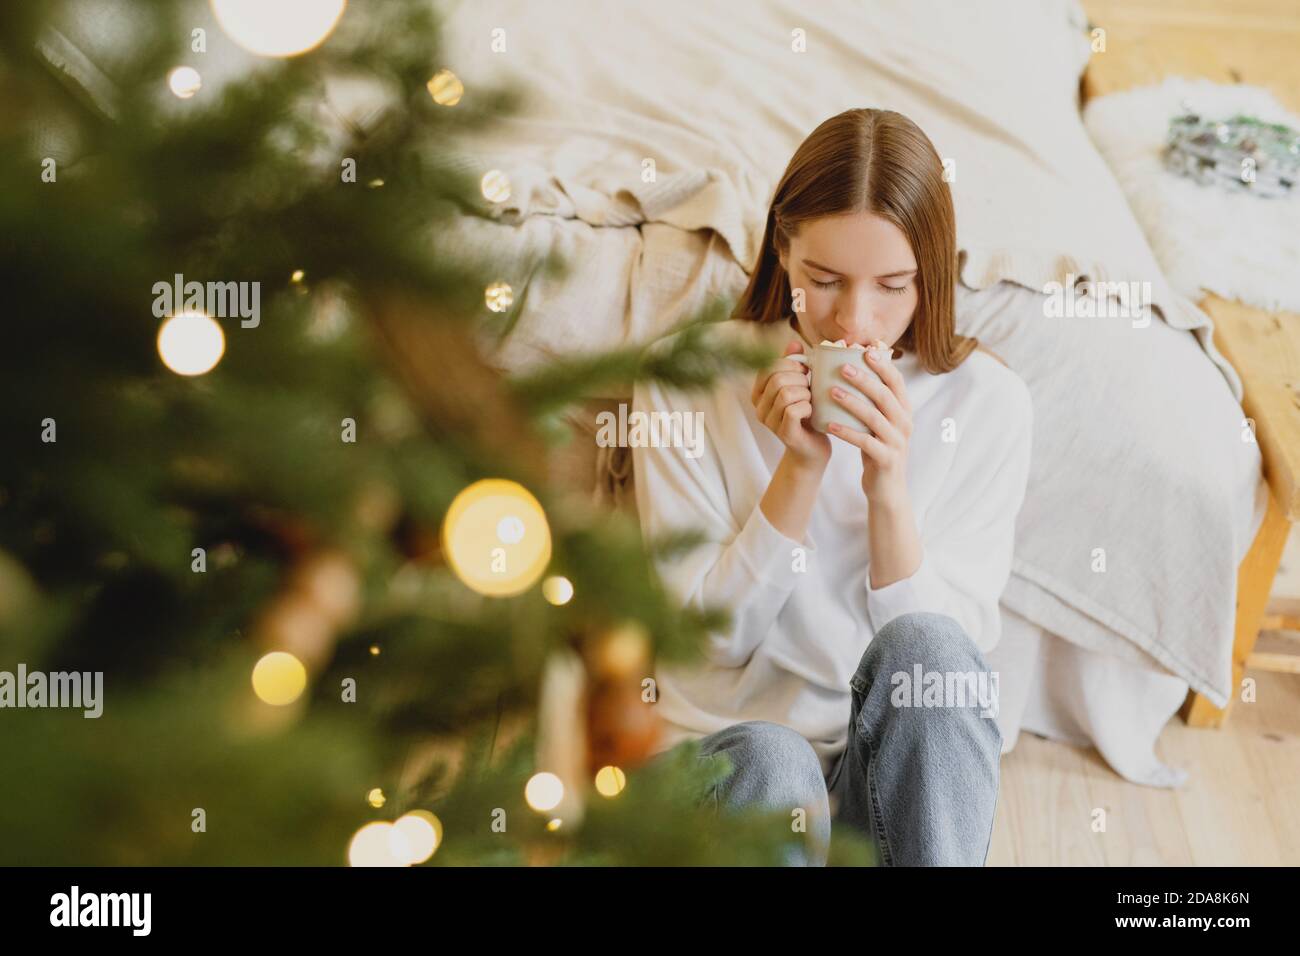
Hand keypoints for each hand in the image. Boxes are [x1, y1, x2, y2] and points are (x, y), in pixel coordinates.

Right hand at [751, 338, 831, 469]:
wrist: (813, 448)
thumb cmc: (808, 413)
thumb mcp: (800, 385)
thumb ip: (794, 364)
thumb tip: (794, 342)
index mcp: (759, 392)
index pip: (768, 367)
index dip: (790, 363)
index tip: (805, 370)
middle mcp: (759, 408)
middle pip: (777, 380)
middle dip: (800, 378)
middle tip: (810, 386)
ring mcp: (770, 422)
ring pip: (785, 394)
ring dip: (805, 393)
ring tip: (811, 399)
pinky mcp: (784, 434)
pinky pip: (794, 411)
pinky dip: (808, 407)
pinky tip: (812, 412)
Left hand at [826, 346, 911, 504]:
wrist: (887, 488)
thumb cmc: (877, 448)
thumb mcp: (879, 423)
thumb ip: (872, 401)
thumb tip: (852, 368)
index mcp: (903, 410)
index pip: (896, 382)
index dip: (883, 365)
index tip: (865, 349)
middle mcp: (904, 423)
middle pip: (885, 396)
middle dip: (864, 379)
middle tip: (841, 367)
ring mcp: (896, 442)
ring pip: (875, 418)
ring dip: (852, 403)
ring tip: (831, 392)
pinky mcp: (885, 459)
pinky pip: (865, 442)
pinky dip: (847, 432)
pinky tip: (829, 425)